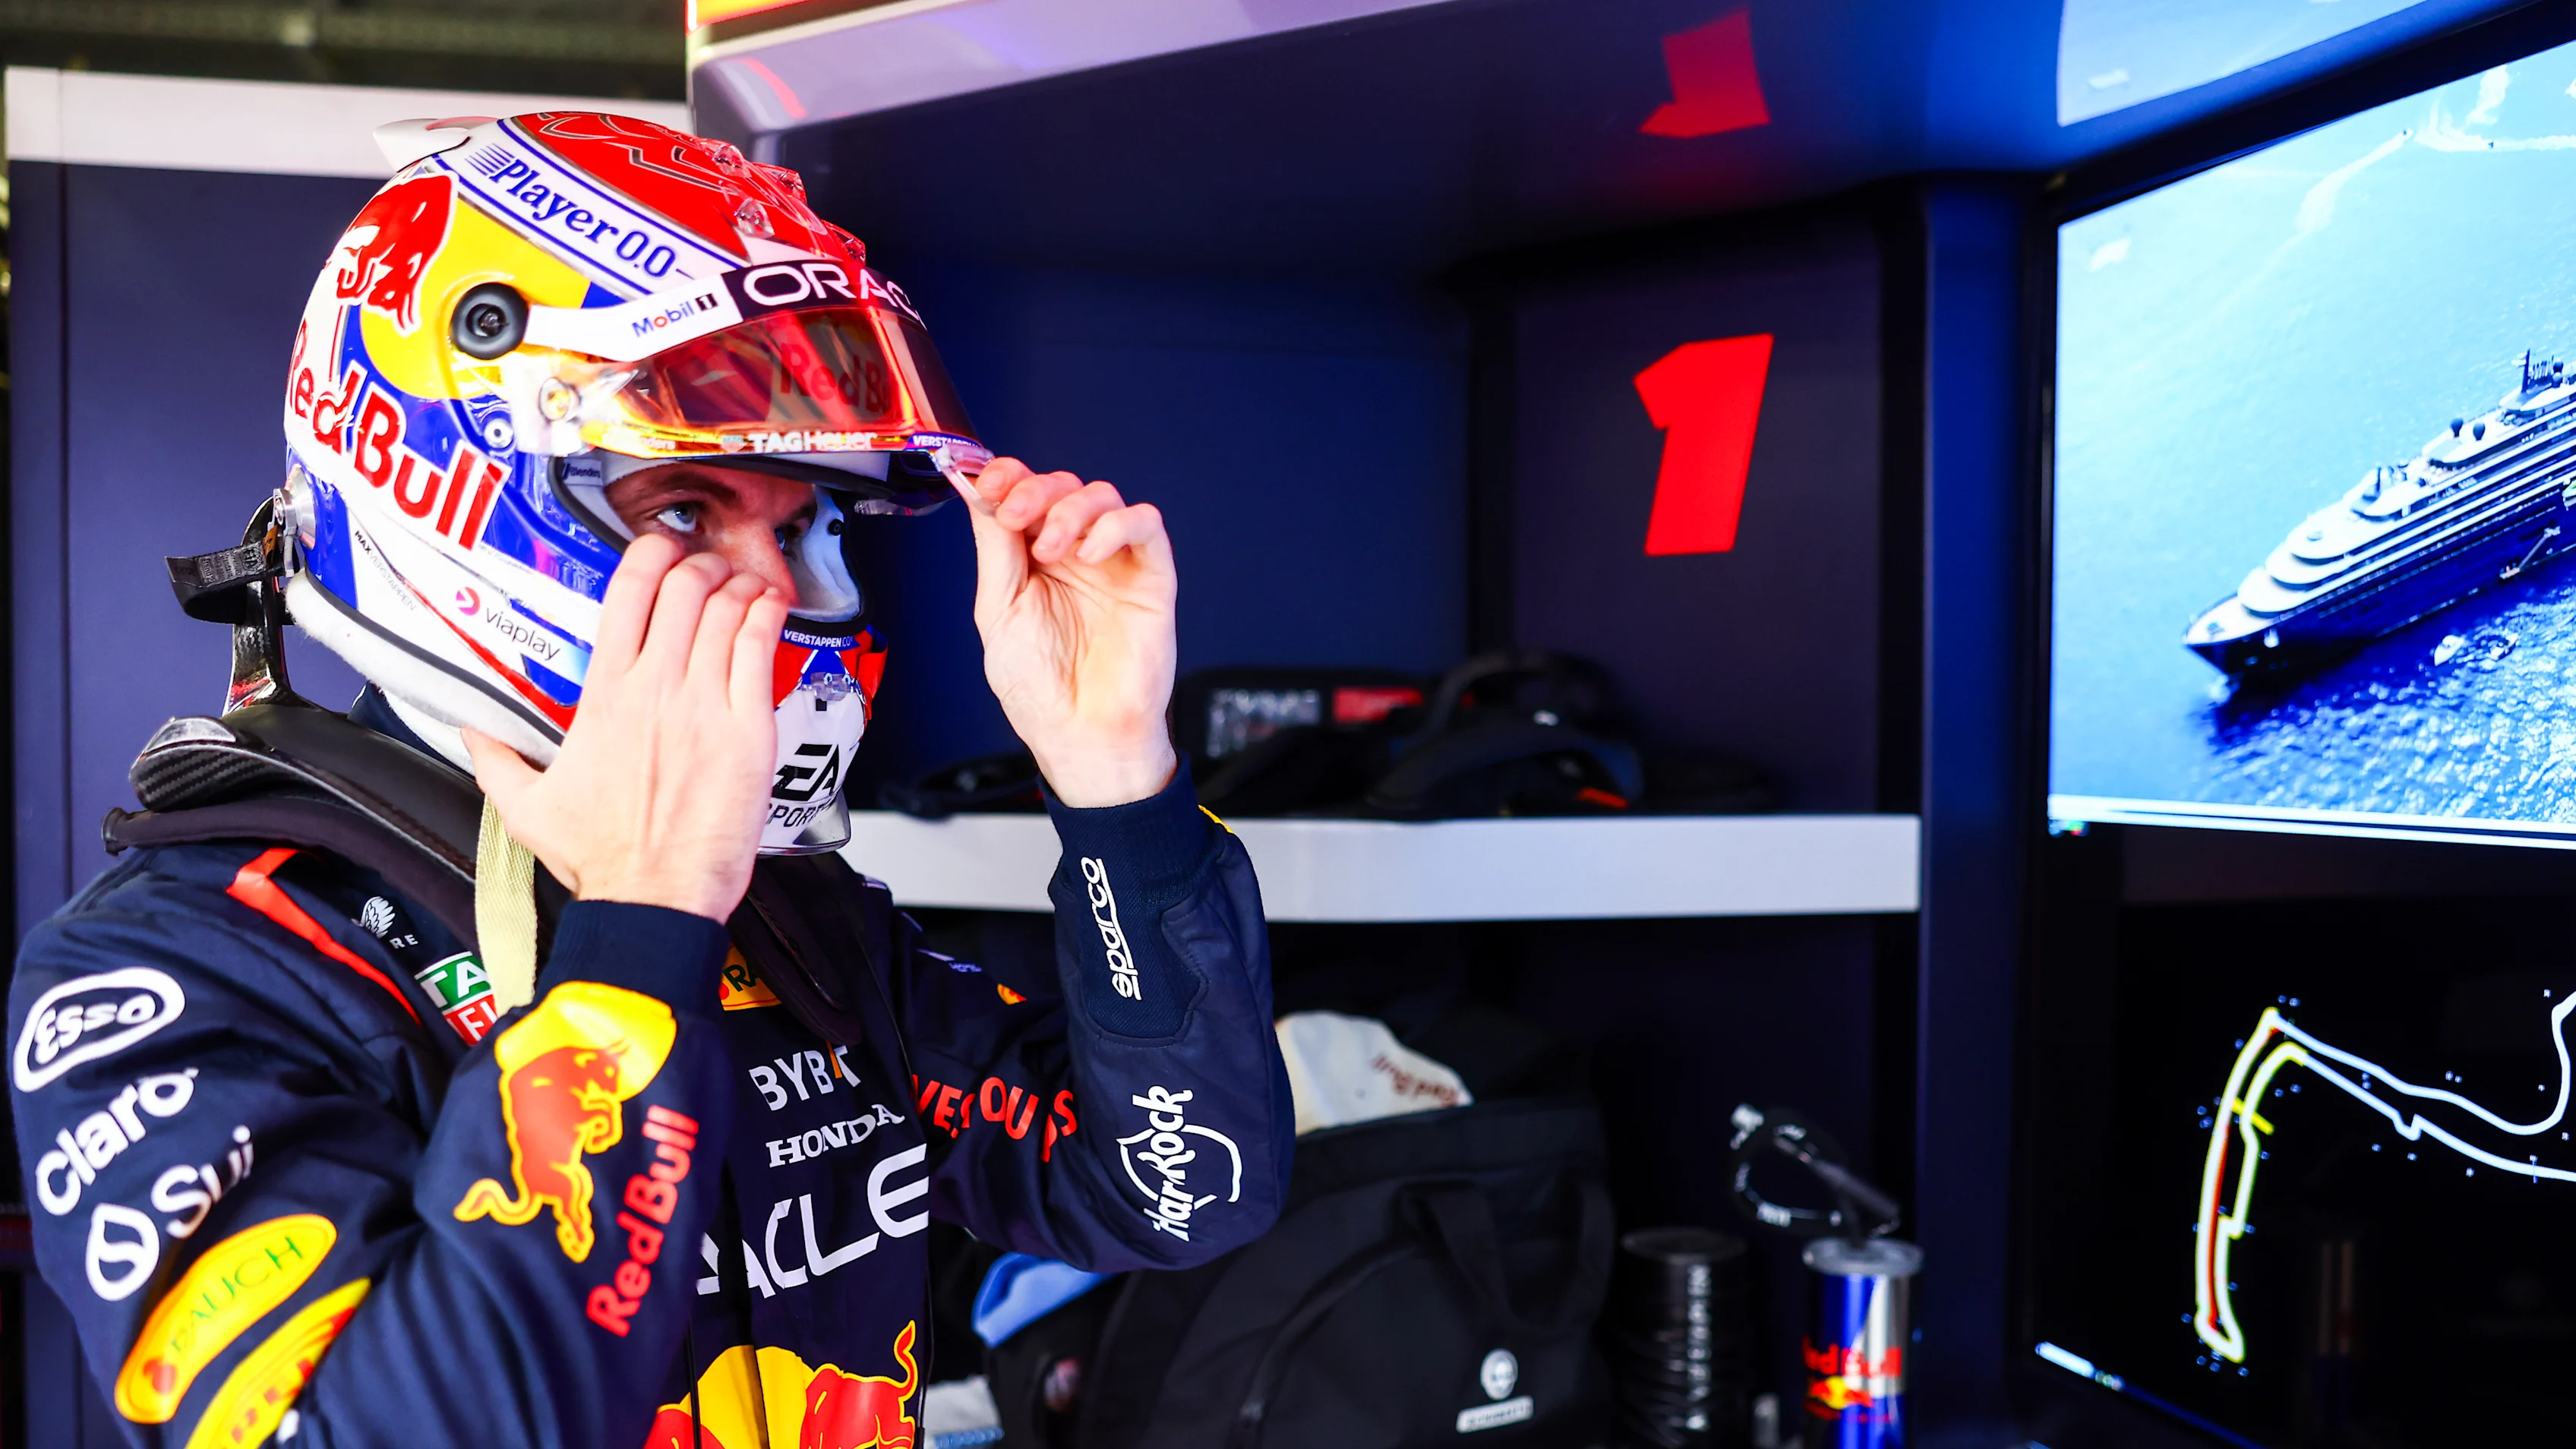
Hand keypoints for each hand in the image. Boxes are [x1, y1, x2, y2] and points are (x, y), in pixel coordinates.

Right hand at [464, 534, 789, 920]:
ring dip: (739, 584)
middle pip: (683, 590)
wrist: (654, 898)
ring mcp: (705, 706)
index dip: (648, 556)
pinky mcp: (749, 730)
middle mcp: (656, 689)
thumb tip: (471, 733)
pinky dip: (769, 616)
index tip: (660, 550)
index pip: (626, 596)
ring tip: (745, 583)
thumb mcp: (526, 808)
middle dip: (700, 565)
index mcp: (605, 697)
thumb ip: (496, 761)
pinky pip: (761, 651)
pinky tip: (772, 606)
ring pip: (726, 611)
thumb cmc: (602, 859)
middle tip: (709, 569)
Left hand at [954, 458, 1178, 806]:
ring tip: (1053, 549)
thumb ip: (996, 551)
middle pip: (1061, 486)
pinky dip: (1117, 525)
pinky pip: (1145, 525)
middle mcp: (1073, 555)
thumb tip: (980, 494)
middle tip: (1016, 515)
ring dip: (1069, 510)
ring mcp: (1113, 562)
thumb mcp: (999, 611)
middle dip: (1035, 491)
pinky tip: (1090, 553)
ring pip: (1102, 496)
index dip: (1008, 477)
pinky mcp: (1151, 575)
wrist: (1082, 733)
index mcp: (1031, 561)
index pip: (1024, 494)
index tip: (990, 485)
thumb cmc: (1040, 689)